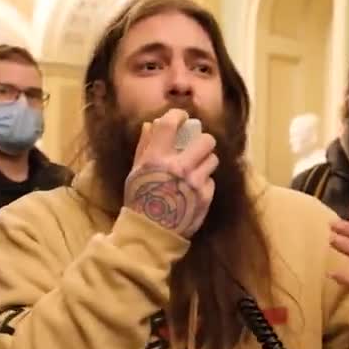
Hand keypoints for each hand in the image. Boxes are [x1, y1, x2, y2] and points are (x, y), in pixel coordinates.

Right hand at [124, 109, 217, 237]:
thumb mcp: (136, 171)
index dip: (179, 115)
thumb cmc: (139, 200)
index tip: (181, 118)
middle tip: (196, 146)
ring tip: (196, 168)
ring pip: (213, 159)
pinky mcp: (205, 197)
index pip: (171, 123)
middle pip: (206, 140)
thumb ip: (145, 146)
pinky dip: (204, 182)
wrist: (150, 233)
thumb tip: (153, 124)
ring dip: (205, 161)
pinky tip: (193, 188)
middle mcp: (178, 167)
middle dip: (202, 141)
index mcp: (156, 158)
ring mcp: (194, 183)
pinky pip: (211, 180)